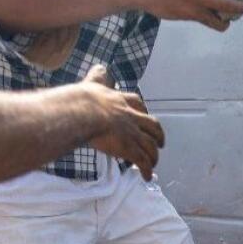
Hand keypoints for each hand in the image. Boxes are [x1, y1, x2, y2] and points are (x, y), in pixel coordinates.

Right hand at [81, 66, 165, 180]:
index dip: (143, 111)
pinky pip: (143, 162)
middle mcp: (131, 116)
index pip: (137, 103)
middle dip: (158, 135)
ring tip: (154, 162)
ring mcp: (133, 133)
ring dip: (154, 155)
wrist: (84, 113)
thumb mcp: (93, 83)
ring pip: (150, 146)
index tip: (145, 115)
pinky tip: (146, 177)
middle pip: (152, 126)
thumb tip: (100, 67)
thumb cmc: (82, 100)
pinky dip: (147, 170)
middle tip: (160, 142)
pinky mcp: (130, 148)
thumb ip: (97, 77)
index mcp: (121, 101)